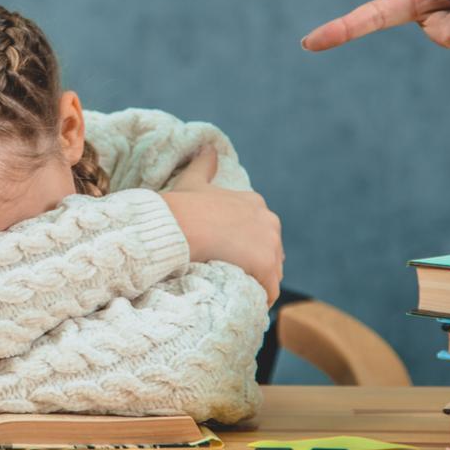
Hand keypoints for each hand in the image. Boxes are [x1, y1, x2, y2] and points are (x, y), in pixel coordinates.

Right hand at [162, 147, 283, 304]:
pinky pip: (269, 290)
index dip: (245, 248)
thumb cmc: (182, 207)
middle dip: (254, 267)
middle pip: (270, 253)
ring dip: (256, 284)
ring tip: (235, 291)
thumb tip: (207, 148)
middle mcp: (269, 220)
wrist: (178, 227)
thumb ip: (204, 164)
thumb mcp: (193, 181)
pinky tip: (244, 302)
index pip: (260, 233)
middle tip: (230, 277)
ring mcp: (270, 243)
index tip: (227, 257)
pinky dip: (259, 298)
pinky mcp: (266, 265)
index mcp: (255, 203)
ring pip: (271, 273)